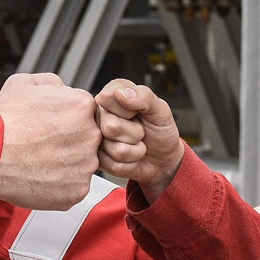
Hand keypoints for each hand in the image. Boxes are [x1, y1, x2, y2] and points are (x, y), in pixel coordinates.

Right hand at [0, 72, 101, 210]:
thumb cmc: (4, 121)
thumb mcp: (23, 82)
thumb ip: (51, 82)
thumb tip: (62, 89)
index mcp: (82, 105)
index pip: (84, 112)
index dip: (64, 119)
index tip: (48, 127)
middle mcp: (91, 134)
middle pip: (87, 138)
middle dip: (69, 141)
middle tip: (42, 145)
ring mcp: (86, 164)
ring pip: (82, 163)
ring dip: (65, 163)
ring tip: (39, 161)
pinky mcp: (78, 189)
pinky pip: (74, 185)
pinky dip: (60, 184)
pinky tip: (40, 176)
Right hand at [95, 79, 184, 199]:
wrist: (163, 159)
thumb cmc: (159, 130)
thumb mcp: (160, 109)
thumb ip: (144, 96)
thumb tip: (121, 93)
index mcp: (111, 95)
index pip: (107, 99)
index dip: (129, 110)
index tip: (138, 112)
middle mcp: (99, 115)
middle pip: (110, 127)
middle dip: (134, 133)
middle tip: (140, 131)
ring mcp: (96, 139)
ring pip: (115, 149)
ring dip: (135, 151)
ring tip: (137, 143)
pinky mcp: (98, 160)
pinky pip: (114, 166)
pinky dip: (130, 164)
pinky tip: (131, 157)